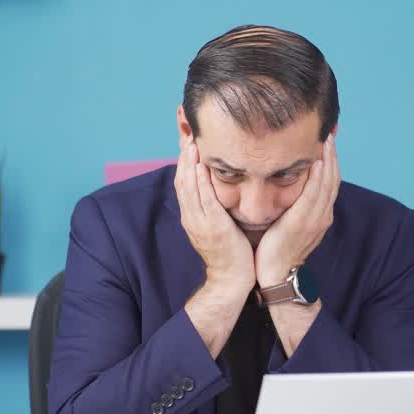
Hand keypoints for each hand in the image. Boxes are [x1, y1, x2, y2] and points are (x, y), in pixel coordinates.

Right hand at [174, 139, 255, 295]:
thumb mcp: (218, 226)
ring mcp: (199, 222)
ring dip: (189, 163)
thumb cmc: (230, 253)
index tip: (188, 141)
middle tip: (187, 134)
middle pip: (182, 180)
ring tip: (191, 142)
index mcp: (192, 216)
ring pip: (189, 187)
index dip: (184, 162)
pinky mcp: (212, 227)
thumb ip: (214, 208)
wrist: (231, 280)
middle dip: (183, 157)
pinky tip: (200, 166)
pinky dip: (200, 181)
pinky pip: (203, 200)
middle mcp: (191, 217)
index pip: (183, 183)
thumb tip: (219, 190)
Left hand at [255, 134, 339, 287]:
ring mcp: (315, 219)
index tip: (327, 142)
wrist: (276, 275)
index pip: (330, 182)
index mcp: (320, 215)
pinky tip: (318, 160)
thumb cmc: (277, 250)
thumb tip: (284, 187)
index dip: (332, 161)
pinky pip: (315, 194)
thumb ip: (293, 206)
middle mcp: (322, 215)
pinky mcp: (303, 222)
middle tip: (330, 133)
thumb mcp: (289, 224)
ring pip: (327, 183)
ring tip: (326, 140)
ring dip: (329, 160)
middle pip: (333, 179)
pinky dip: (319, 177)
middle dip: (333, 155)